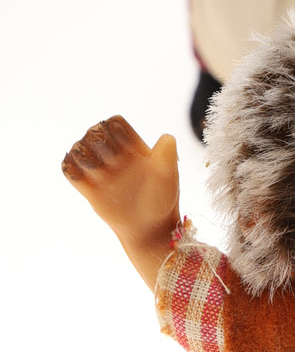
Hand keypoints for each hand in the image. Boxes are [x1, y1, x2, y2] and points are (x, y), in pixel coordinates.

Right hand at [63, 116, 180, 288]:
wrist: (150, 228)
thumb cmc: (162, 201)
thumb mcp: (168, 176)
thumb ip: (167, 154)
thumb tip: (167, 137)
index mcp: (133, 148)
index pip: (114, 123)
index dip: (116, 131)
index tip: (128, 151)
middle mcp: (114, 156)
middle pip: (93, 133)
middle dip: (98, 143)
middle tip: (112, 163)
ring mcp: (100, 172)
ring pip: (78, 148)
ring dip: (83, 155)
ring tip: (98, 172)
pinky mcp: (88, 188)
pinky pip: (68, 170)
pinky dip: (70, 169)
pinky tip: (84, 180)